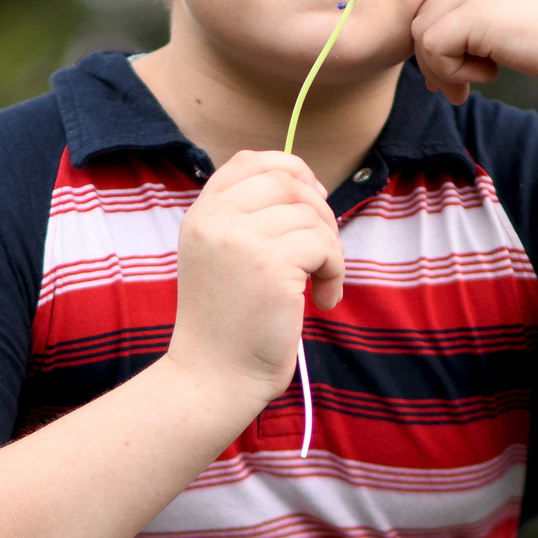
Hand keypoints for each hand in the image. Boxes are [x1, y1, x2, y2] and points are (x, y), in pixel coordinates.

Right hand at [168, 151, 345, 405]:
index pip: (250, 160)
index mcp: (200, 214)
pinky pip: (324, 245)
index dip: (291, 170)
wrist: (214, 377)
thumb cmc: (228, 324)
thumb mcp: (221, 257)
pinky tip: (322, 300)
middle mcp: (215, 219)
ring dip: (330, 249)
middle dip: (319, 210)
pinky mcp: (270, 263)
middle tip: (323, 252)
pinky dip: (336, 272)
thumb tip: (308, 187)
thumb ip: (246, 219)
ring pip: (312, 214)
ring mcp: (240, 238)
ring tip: (320, 284)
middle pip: (287, 180)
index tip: (312, 202)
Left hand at [410, 0, 537, 105]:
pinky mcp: (474, 14)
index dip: (445, 42)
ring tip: (470, 88)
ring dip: (441, 67)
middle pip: (428, 14)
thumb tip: (461, 54)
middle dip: (434, 57)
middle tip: (457, 91)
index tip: (460, 76)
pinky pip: (431, 45)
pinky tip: (489, 77)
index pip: (446, 3)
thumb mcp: (534, 27)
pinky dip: (449, 70)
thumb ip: (499, 28)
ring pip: (423, 30)